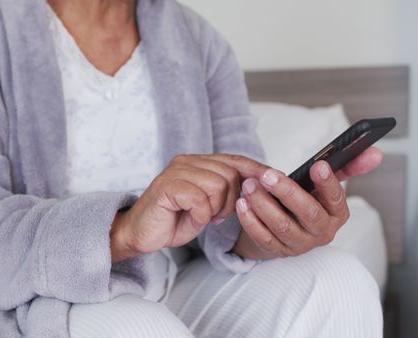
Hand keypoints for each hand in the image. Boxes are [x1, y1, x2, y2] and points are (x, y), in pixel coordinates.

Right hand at [110, 154, 268, 262]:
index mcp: (197, 162)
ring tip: (204, 217)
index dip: (256, 170)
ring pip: (218, 185)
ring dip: (216, 209)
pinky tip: (191, 219)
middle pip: (230, 174)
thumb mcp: (208, 205)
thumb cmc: (174, 220)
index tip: (275, 179)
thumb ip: (226, 191)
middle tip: (217, 216)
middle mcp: (186, 161)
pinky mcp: (166, 187)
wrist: (141, 234)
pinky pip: (199, 200)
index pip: (234, 160)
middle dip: (231, 200)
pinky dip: (200, 215)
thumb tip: (258, 184)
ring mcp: (175, 172)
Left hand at [233, 147, 382, 259]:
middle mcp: (322, 232)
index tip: (318, 165)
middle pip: (308, 214)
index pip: (336, 199)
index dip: (329, 183)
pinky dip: (250, 221)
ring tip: (249, 186)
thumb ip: (348, 166)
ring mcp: (299, 244)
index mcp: (338, 214)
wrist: (284, 228)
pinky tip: (241, 203)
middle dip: (288, 193)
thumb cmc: (307, 199)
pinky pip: (263, 238)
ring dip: (263, 205)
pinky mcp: (277, 251)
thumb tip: (376, 152)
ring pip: (282, 226)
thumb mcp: (325, 184)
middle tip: (268, 175)